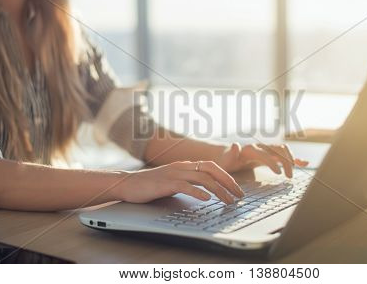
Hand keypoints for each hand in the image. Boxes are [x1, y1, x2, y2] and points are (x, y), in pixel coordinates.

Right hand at [113, 161, 243, 204]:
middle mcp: (182, 166)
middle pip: (212, 169)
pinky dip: (198, 193)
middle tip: (239, 195)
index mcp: (185, 165)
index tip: (236, 189)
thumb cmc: (150, 185)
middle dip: (228, 181)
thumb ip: (188, 183)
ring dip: (219, 190)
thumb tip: (205, 192)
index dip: (227, 176)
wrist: (127, 183)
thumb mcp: (173, 181)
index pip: (212, 166)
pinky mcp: (165, 183)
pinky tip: (207, 200)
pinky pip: (185, 186)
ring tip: (228, 201)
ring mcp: (174, 173)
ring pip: (203, 178)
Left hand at [216, 143, 307, 177]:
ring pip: (283, 150)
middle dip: (286, 161)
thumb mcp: (225, 160)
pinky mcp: (269, 154)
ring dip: (291, 159)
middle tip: (289, 177)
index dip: (273, 162)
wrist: (226, 156)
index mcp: (250, 149)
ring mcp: (265, 149)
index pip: (265, 153)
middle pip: (278, 149)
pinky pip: (284, 154)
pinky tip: (304, 163)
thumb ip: (231, 154)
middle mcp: (260, 147)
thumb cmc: (225, 161)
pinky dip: (294, 158)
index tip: (279, 174)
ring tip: (292, 174)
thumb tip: (236, 145)